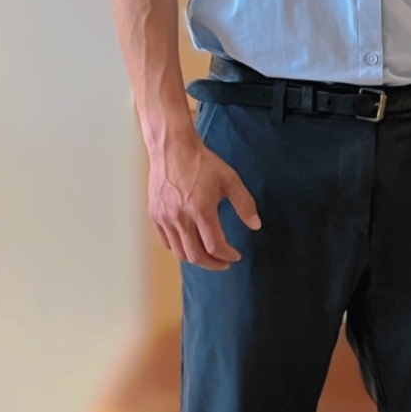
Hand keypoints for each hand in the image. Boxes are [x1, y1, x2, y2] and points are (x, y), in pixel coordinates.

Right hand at [148, 127, 260, 269]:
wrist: (172, 148)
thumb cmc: (203, 162)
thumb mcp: (230, 180)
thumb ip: (245, 204)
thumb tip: (255, 226)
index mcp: (200, 210)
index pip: (214, 246)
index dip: (227, 255)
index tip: (236, 256)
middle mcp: (180, 218)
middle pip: (195, 255)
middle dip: (213, 264)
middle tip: (224, 263)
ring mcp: (165, 218)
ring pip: (180, 252)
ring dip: (196, 259)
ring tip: (209, 256)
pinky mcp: (155, 214)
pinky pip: (166, 241)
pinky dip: (179, 248)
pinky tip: (190, 244)